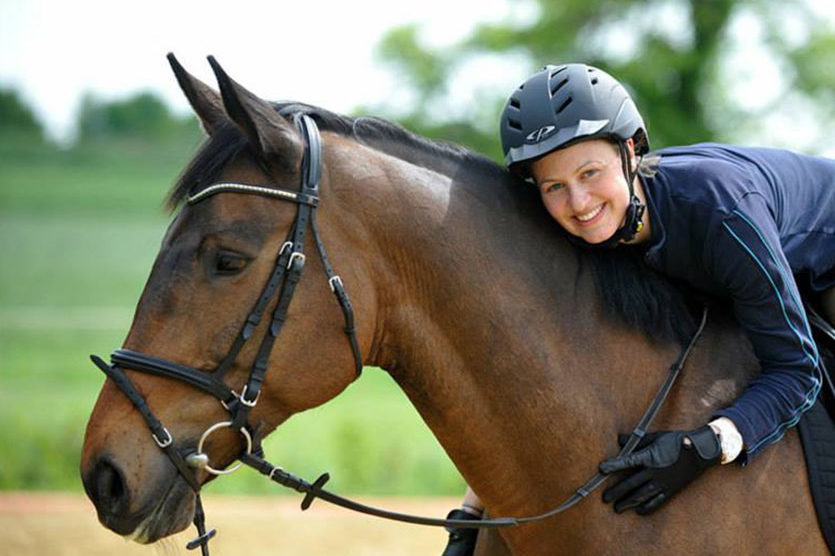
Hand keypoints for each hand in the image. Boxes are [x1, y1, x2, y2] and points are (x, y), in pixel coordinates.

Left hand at [599, 426, 720, 514]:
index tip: (601, 470)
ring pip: (642, 495)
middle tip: (605, 499)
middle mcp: (654, 472)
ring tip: (617, 508)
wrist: (700, 452)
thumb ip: (637, 440)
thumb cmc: (676, 441)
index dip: (613, 465)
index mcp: (649, 457)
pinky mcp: (671, 490)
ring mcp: (663, 483)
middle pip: (632, 483)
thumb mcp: (656, 436)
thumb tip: (619, 439)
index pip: (627, 461)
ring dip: (628, 502)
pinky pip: (657, 501)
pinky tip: (638, 511)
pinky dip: (647, 507)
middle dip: (617, 492)